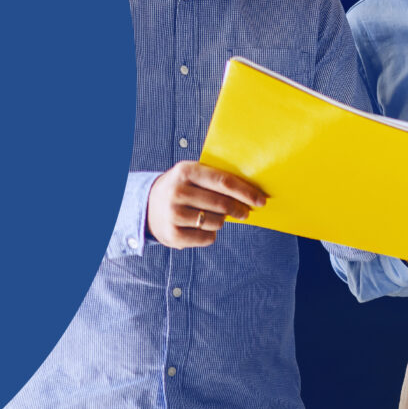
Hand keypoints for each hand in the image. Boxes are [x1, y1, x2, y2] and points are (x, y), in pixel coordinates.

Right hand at [147, 161, 266, 248]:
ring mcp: (173, 214)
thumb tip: (251, 192)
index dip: (246, 192)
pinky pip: (207, 238)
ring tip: (212, 216)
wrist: (146, 206)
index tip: (261, 200)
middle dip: (239, 209)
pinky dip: (211, 234)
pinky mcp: (173, 235)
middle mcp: (177, 191)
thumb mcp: (191, 175)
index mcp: (186, 171)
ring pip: (216, 222)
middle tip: (245, 212)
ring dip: (221, 221)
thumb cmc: (181, 188)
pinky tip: (201, 227)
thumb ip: (215, 179)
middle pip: (222, 204)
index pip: (223, 182)